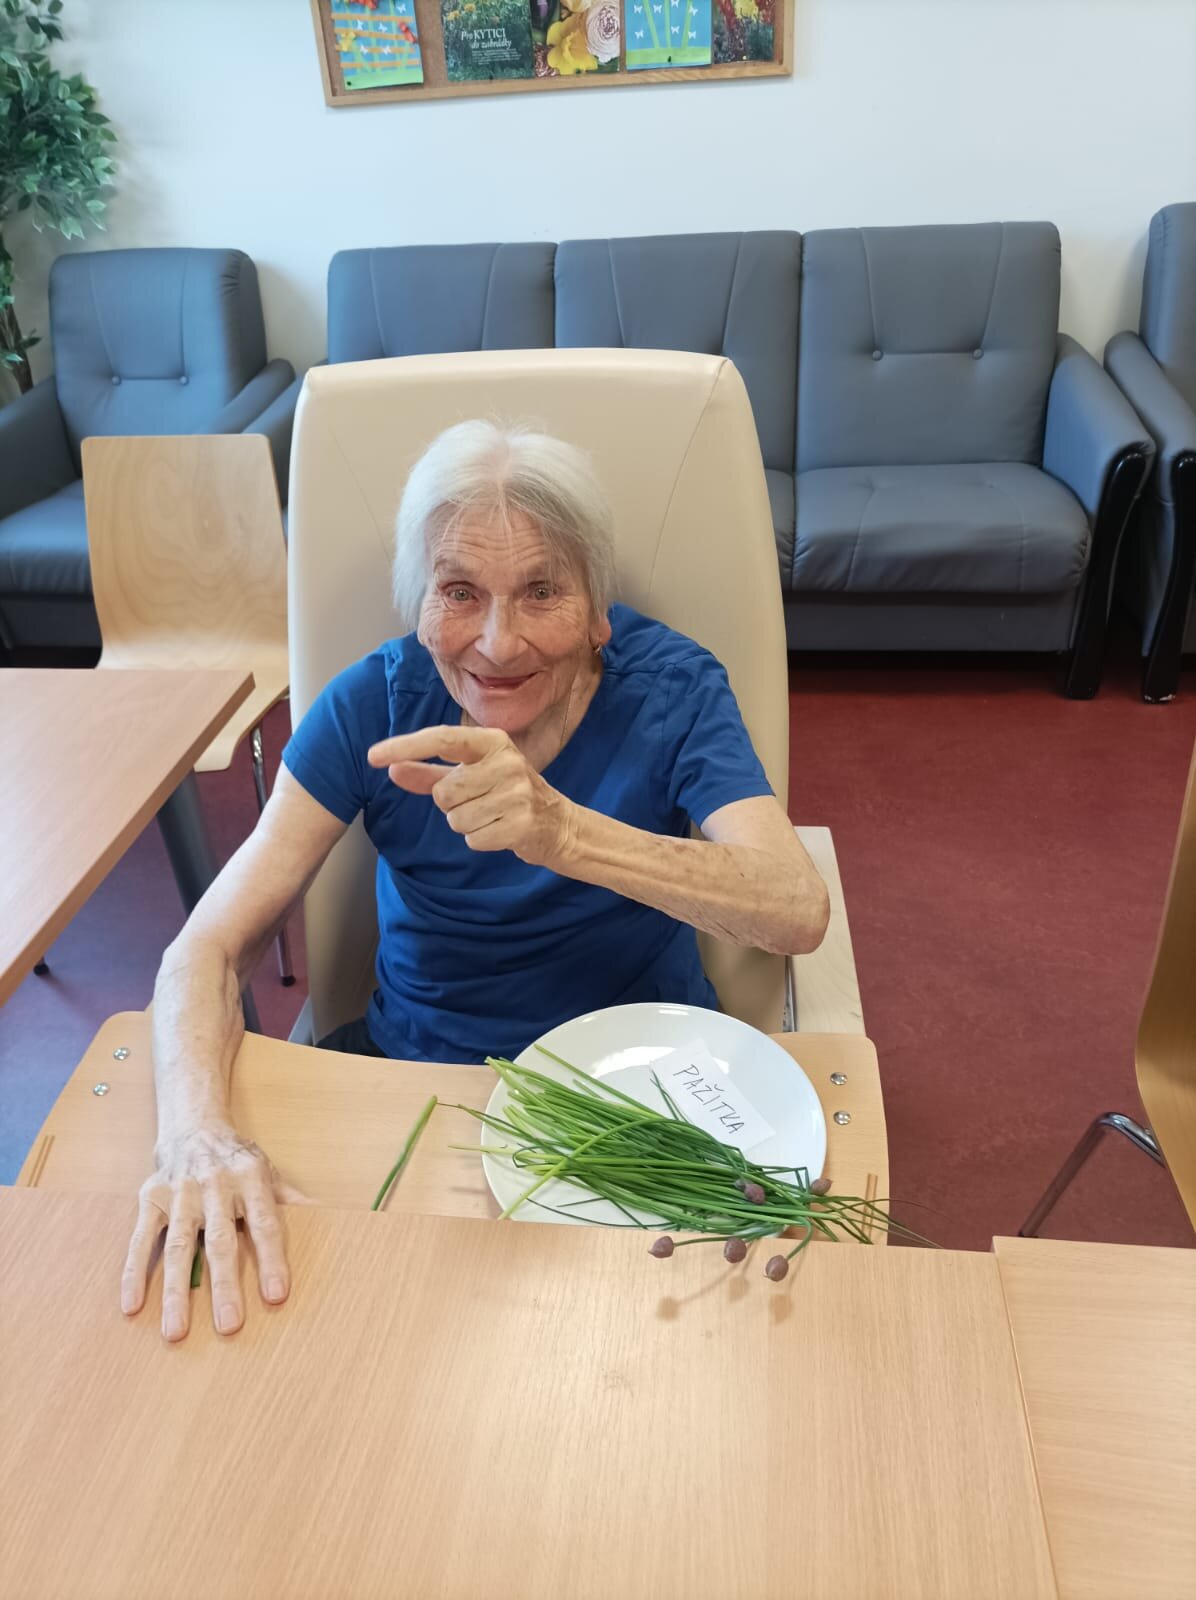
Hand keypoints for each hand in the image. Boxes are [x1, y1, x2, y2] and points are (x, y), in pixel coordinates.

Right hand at [121, 1126, 307, 1342]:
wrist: (195, 1126)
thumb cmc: (238, 1160)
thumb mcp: (270, 1172)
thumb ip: (292, 1200)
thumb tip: (329, 1219)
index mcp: (251, 1178)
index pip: (265, 1223)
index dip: (272, 1259)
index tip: (277, 1296)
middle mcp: (214, 1185)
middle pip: (220, 1241)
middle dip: (224, 1285)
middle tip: (229, 1325)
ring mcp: (180, 1193)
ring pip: (178, 1246)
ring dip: (175, 1291)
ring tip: (176, 1331)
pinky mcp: (151, 1199)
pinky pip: (140, 1238)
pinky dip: (133, 1272)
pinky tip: (132, 1305)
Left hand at [368, 724, 573, 866]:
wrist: (557, 824)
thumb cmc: (506, 795)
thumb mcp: (470, 777)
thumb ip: (428, 774)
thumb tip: (390, 768)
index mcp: (492, 741)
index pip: (440, 738)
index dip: (404, 747)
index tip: (372, 757)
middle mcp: (507, 761)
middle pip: (444, 791)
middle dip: (451, 805)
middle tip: (478, 802)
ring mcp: (517, 792)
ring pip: (456, 818)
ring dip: (466, 824)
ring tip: (492, 816)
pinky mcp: (522, 823)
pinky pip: (473, 839)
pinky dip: (481, 840)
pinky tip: (501, 830)